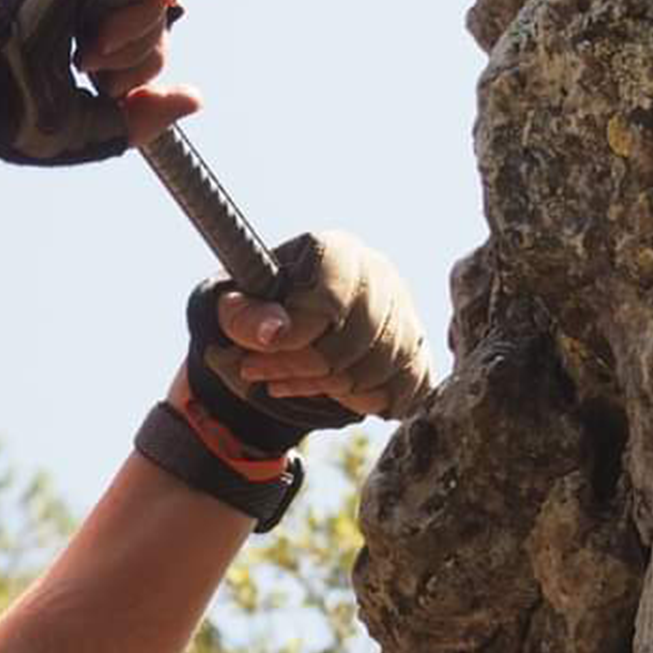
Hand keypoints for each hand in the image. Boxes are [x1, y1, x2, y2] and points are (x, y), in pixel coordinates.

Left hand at [184, 231, 431, 452]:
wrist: (291, 320)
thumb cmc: (260, 307)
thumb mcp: (234, 307)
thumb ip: (245, 316)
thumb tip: (275, 334)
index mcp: (335, 250)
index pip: (330, 301)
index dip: (294, 340)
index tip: (253, 358)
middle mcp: (379, 273)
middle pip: (360, 338)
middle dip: (306, 370)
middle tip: (262, 377)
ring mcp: (405, 309)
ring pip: (384, 368)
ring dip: (331, 390)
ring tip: (289, 384)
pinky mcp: (418, 346)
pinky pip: (408, 387)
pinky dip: (367, 401)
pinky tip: (332, 394)